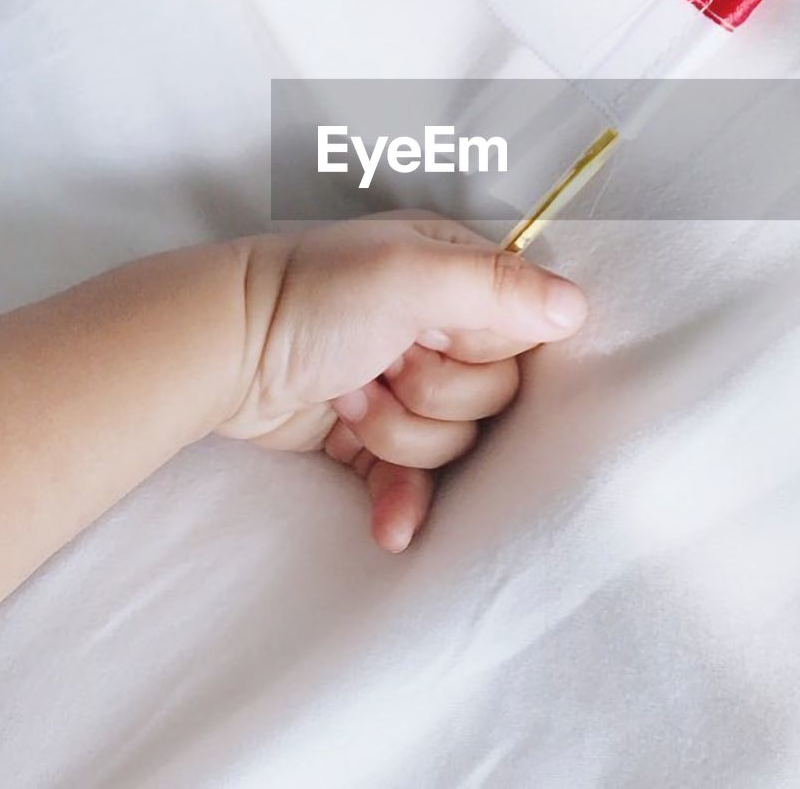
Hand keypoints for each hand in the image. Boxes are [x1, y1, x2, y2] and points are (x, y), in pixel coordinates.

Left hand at [217, 212, 588, 552]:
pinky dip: (400, 501)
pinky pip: (415, 484)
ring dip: (400, 433)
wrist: (221, 352)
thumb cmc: (313, 298)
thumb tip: (578, 308)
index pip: (525, 330)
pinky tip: (387, 524)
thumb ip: (498, 287)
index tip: (442, 340)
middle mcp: (437, 325)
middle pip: (494, 395)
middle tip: (384, 364)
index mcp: (454, 274)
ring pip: (455, 443)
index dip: (489, 349)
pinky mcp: (371, 439)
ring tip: (350, 397)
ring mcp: (404, 384)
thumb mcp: (410, 276)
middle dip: (436, 393)